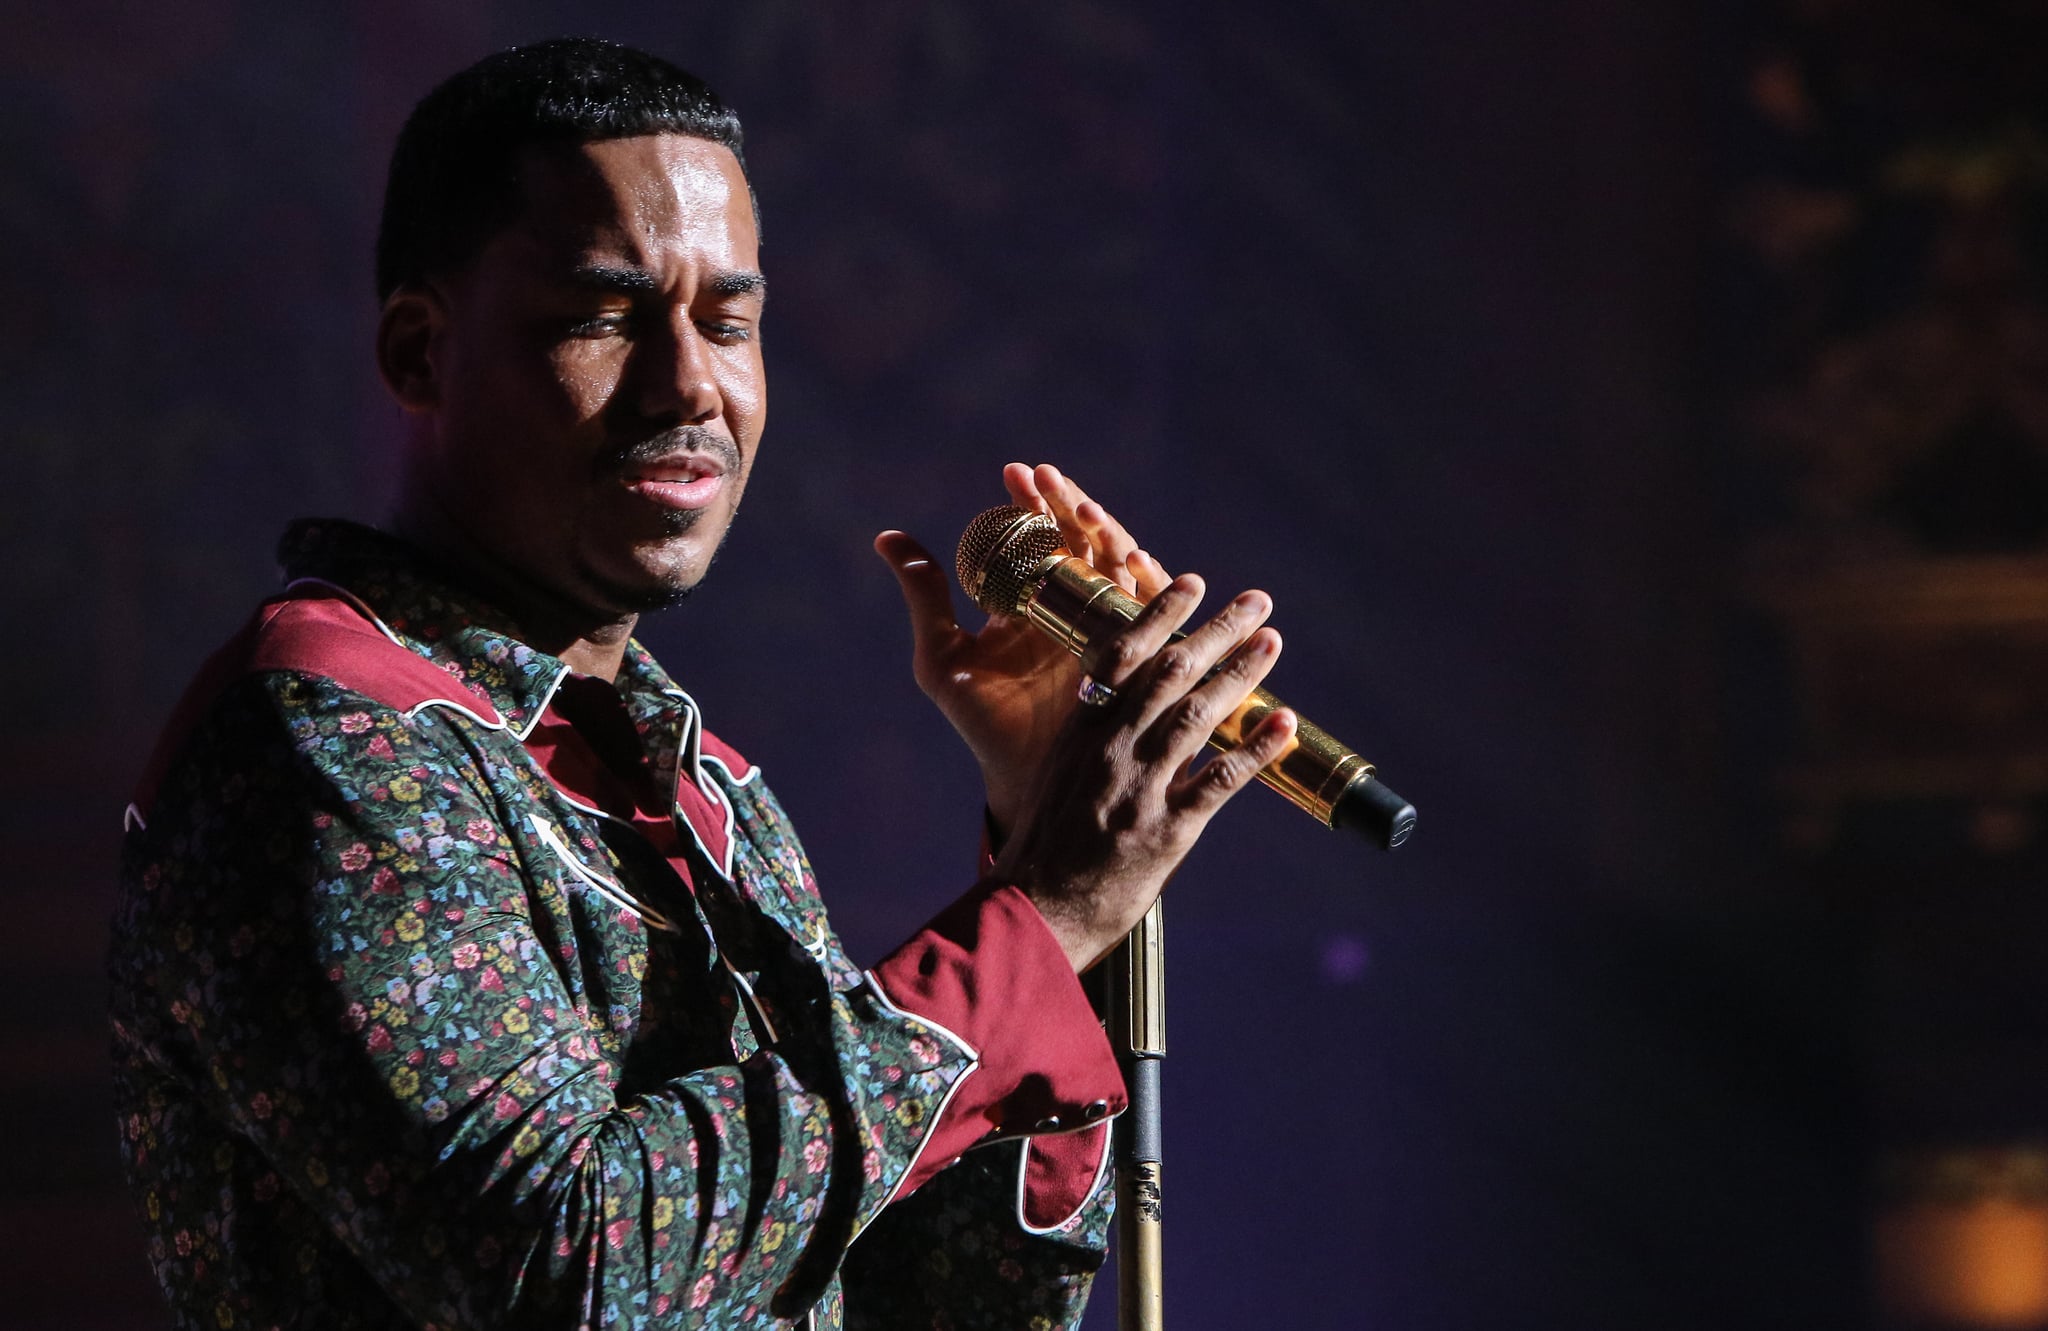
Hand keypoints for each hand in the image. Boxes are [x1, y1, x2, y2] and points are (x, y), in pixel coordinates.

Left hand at [874, 463, 1171, 838]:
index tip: (1016, 472)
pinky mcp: (1140, 653)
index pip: (1035, 535)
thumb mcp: (943, 655)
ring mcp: (1109, 625)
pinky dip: (1147, 581)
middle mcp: (1074, 606)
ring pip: (1115, 565)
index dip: (1029, 502)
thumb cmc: (984, 721)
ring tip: (1084, 511)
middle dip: (1066, 506)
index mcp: (1032, 599)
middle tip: (1049, 480)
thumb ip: (925, 595)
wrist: (1024, 778)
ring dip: (1105, 534)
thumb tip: (886, 537)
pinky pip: (1151, 609)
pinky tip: (1136, 559)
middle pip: (1079, 540)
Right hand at [992, 575, 1296, 970]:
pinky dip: (1256, 750)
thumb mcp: (1056, 781)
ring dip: (1240, 674)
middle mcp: (1110, 751)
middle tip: (1255, 600)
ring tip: (1272, 641)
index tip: (1191, 583)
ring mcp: (1140, 789)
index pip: (1121, 656)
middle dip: (1216, 631)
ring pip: (1198, 715)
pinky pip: (1220, 781)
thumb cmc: (1043, 852)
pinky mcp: (1167, 831)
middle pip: (1169, 673)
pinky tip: (1284, 723)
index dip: (1159, 614)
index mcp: (1080, 735)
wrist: (1032, 915)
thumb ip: (1090, 742)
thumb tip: (1122, 706)